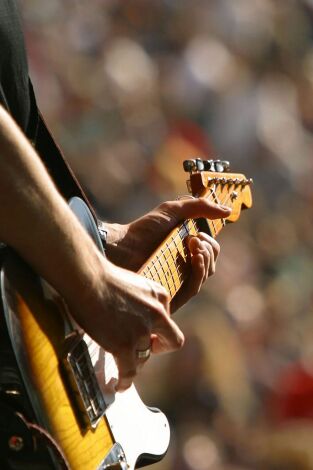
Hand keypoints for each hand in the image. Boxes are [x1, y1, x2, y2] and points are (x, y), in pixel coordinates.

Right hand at [71, 257, 183, 390]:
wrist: (87, 279)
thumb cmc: (102, 277)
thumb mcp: (134, 283)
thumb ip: (142, 300)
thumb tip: (134, 316)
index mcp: (160, 295)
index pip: (167, 320)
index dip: (157, 329)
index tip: (146, 332)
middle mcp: (157, 314)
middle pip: (168, 341)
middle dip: (155, 347)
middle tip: (138, 348)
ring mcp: (142, 331)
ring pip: (144, 357)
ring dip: (134, 360)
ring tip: (121, 362)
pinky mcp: (124, 345)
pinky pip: (129, 371)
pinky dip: (125, 381)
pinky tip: (119, 385)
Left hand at [104, 198, 230, 311]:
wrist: (122, 246)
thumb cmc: (144, 229)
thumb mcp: (173, 210)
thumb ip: (199, 207)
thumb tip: (228, 211)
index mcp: (185, 252)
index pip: (210, 253)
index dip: (211, 243)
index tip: (200, 233)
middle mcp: (183, 268)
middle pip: (210, 265)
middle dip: (209, 249)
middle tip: (194, 238)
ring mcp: (177, 282)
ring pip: (204, 276)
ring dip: (205, 258)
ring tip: (193, 244)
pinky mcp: (171, 295)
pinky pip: (193, 288)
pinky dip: (199, 272)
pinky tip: (194, 258)